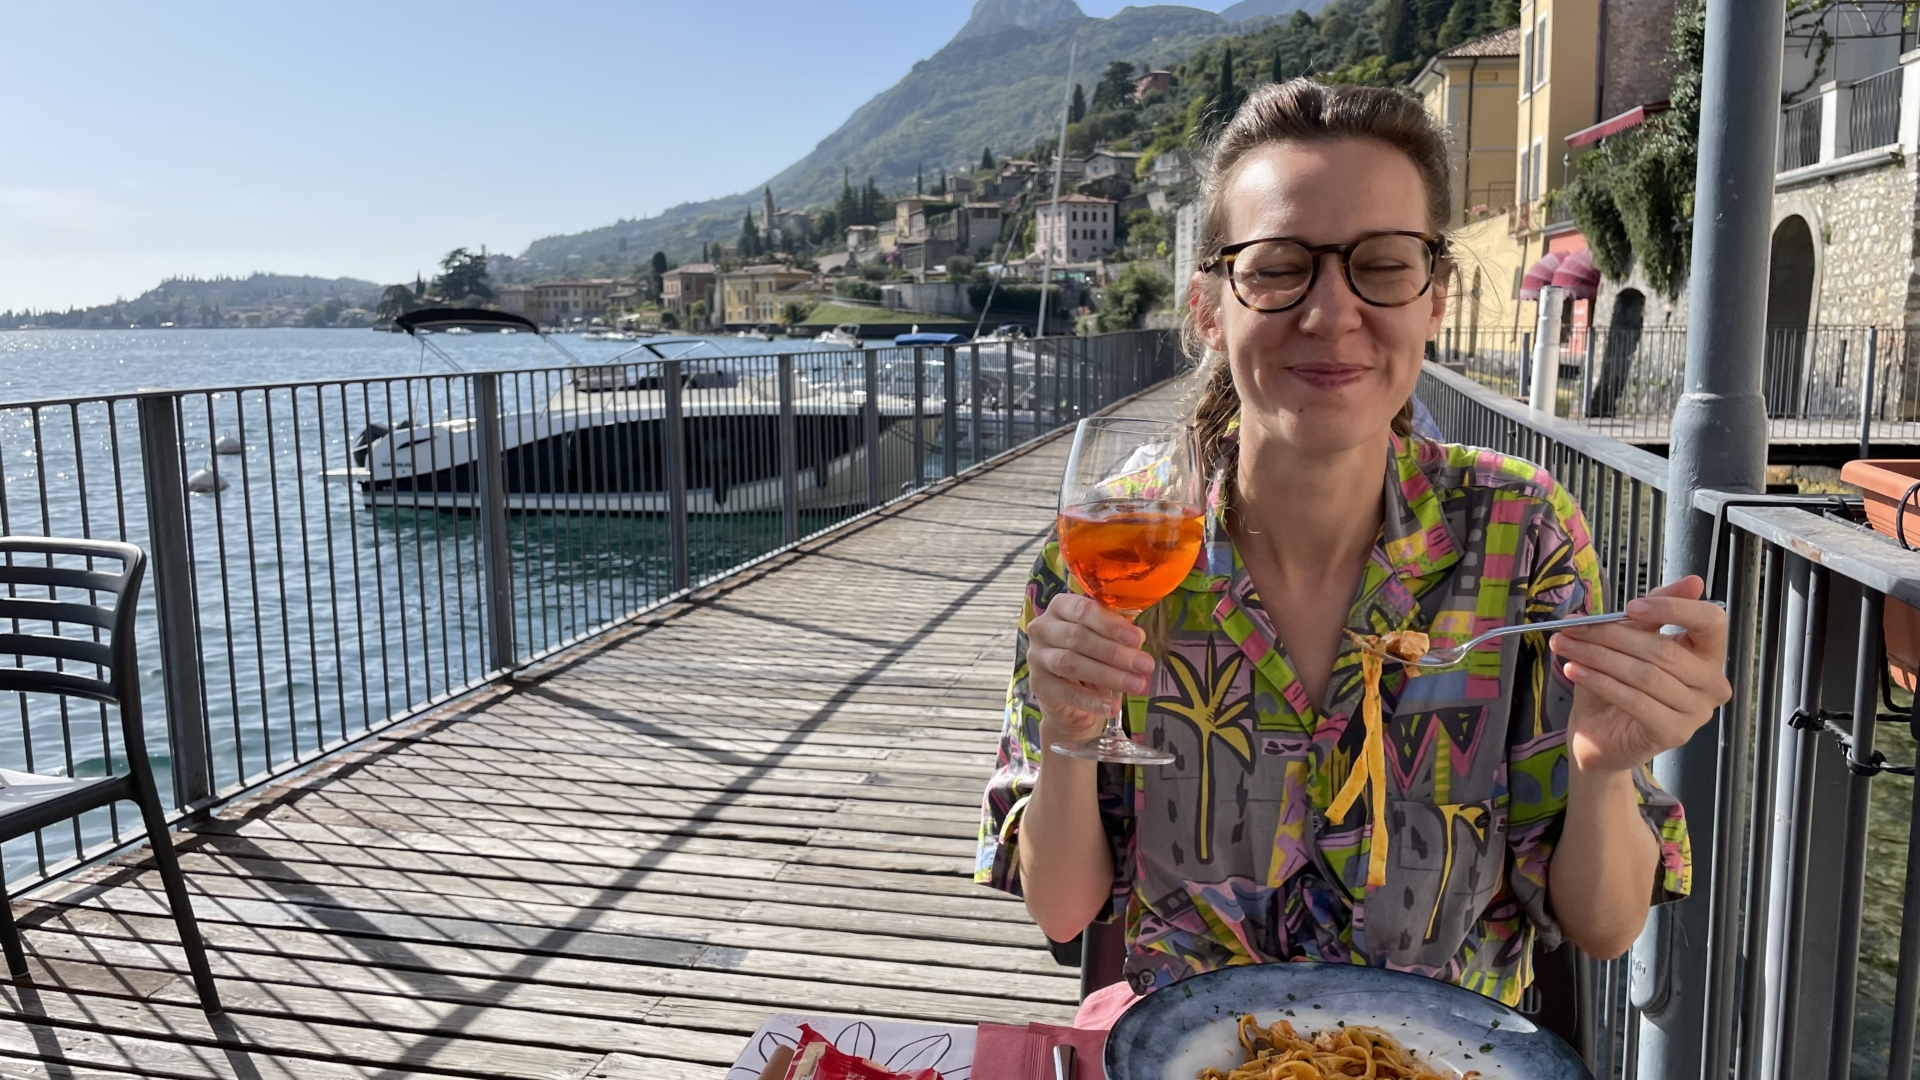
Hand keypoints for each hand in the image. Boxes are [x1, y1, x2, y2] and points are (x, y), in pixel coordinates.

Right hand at [1026, 593, 1154, 741]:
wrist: (1071, 698)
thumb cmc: (1091, 657)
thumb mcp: (1107, 642)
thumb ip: (1121, 637)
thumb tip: (1138, 639)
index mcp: (1061, 607)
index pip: (1084, 610)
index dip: (1111, 625)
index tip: (1138, 639)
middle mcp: (1043, 628)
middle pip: (1078, 637)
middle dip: (1115, 652)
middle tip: (1144, 665)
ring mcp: (1037, 656)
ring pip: (1071, 663)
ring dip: (1108, 675)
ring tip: (1135, 685)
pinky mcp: (1038, 684)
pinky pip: (1066, 693)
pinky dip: (1092, 701)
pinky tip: (1113, 707)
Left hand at [1549, 575, 1730, 772]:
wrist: (1598, 736)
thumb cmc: (1616, 686)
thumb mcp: (1630, 642)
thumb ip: (1654, 614)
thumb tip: (1693, 581)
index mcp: (1707, 655)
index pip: (1711, 622)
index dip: (1674, 609)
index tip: (1631, 606)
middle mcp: (1711, 684)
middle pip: (1664, 649)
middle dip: (1611, 634)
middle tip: (1573, 626)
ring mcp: (1696, 712)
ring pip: (1645, 674)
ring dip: (1599, 656)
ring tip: (1565, 645)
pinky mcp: (1673, 733)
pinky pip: (1635, 700)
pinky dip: (1600, 682)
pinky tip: (1574, 669)